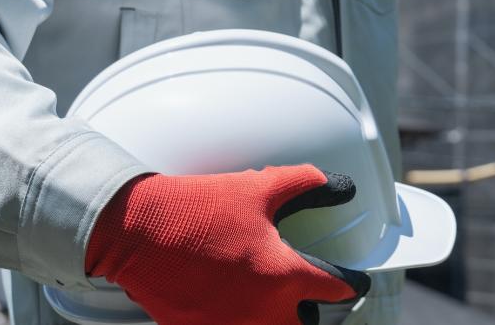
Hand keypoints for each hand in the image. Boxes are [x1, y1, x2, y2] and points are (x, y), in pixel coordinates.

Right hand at [85, 165, 369, 324]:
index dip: (353, 283)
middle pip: (307, 324)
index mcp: (284, 275)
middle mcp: (264, 310)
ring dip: (280, 319)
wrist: (136, 231)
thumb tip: (342, 185)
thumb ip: (307, 184)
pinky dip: (245, 322)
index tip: (358, 283)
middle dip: (312, 310)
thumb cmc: (199, 209)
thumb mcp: (259, 188)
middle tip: (308, 295)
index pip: (337, 287)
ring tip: (274, 302)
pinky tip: (239, 306)